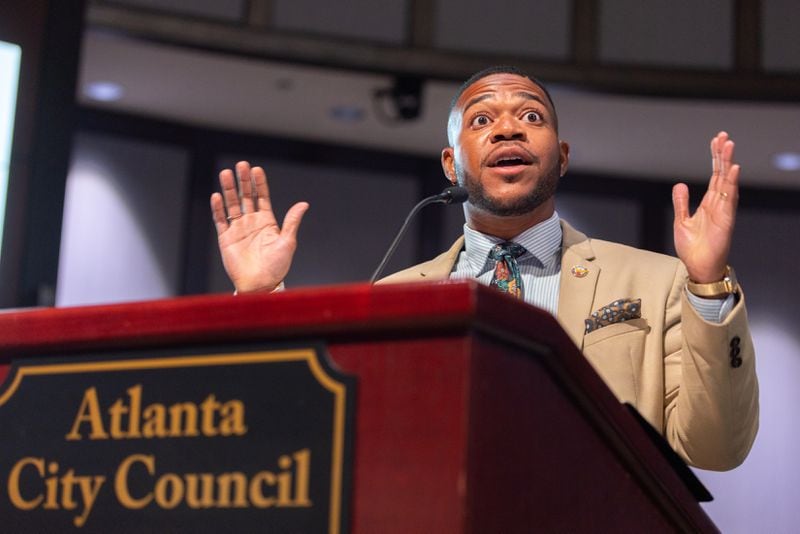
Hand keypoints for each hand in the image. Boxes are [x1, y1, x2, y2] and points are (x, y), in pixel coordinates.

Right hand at [210, 162, 308, 292]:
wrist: (261, 285)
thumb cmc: (277, 266)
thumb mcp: (287, 242)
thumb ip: (292, 222)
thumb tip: (304, 204)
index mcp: (267, 221)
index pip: (262, 197)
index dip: (259, 184)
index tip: (256, 169)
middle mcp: (251, 222)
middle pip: (246, 197)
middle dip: (243, 181)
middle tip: (241, 165)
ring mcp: (238, 229)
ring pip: (232, 205)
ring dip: (229, 189)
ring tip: (226, 173)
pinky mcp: (226, 238)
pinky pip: (220, 220)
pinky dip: (218, 209)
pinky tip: (217, 196)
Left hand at [672, 131, 738, 282]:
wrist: (698, 267)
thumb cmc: (693, 248)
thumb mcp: (681, 221)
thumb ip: (681, 203)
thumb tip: (680, 185)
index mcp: (709, 203)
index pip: (715, 175)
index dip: (715, 158)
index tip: (716, 141)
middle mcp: (719, 204)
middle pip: (722, 173)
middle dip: (723, 154)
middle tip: (723, 136)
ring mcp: (724, 210)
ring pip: (727, 181)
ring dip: (728, 163)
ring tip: (729, 145)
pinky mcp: (725, 220)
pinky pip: (729, 198)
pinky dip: (731, 183)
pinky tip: (733, 169)